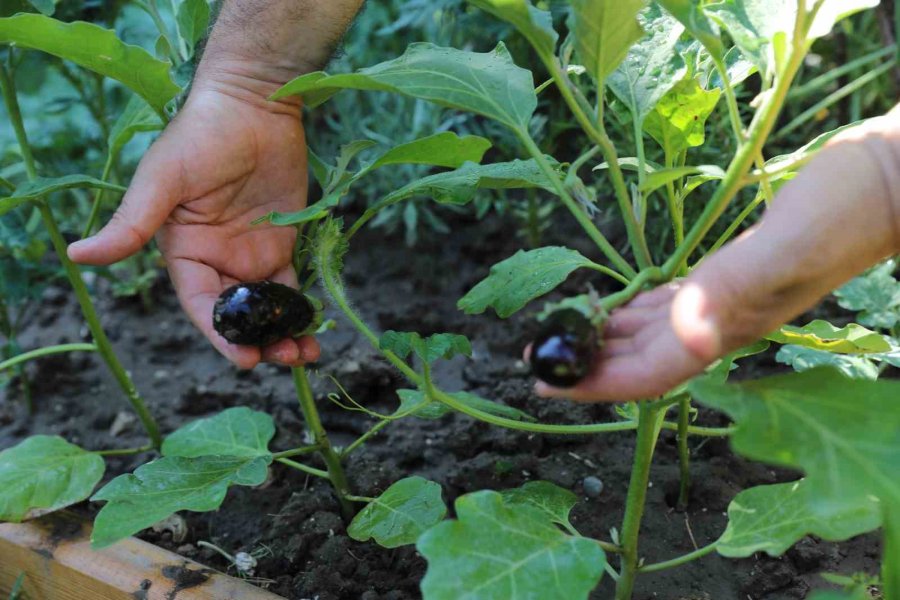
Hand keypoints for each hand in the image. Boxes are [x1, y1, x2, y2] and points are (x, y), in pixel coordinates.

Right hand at [68, 81, 318, 369]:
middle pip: (237, 315)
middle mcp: (216, 261)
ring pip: (266, 309)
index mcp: (184, 253)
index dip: (221, 335)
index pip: (201, 305)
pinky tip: (315, 326)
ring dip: (283, 333)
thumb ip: (132, 223)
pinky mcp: (281, 245)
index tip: (244, 359)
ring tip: (307, 351)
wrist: (254, 106)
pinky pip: (291, 288)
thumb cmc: (201, 136)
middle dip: (259, 342)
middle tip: (286, 358)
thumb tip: (76, 255)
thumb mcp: (163, 180)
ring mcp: (250, 255)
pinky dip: (301, 309)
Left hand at [537, 114, 899, 401]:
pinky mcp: (726, 271)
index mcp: (724, 326)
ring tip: (557, 336)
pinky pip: (666, 304)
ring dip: (602, 341)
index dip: (594, 386)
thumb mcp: (786, 250)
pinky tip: (612, 308)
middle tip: (532, 360)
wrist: (886, 181)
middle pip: (639, 361)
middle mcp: (719, 321)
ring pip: (649, 335)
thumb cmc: (843, 212)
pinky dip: (631, 311)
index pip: (648, 375)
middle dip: (585, 365)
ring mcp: (723, 298)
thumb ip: (735, 292)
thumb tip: (686, 337)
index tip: (544, 385)